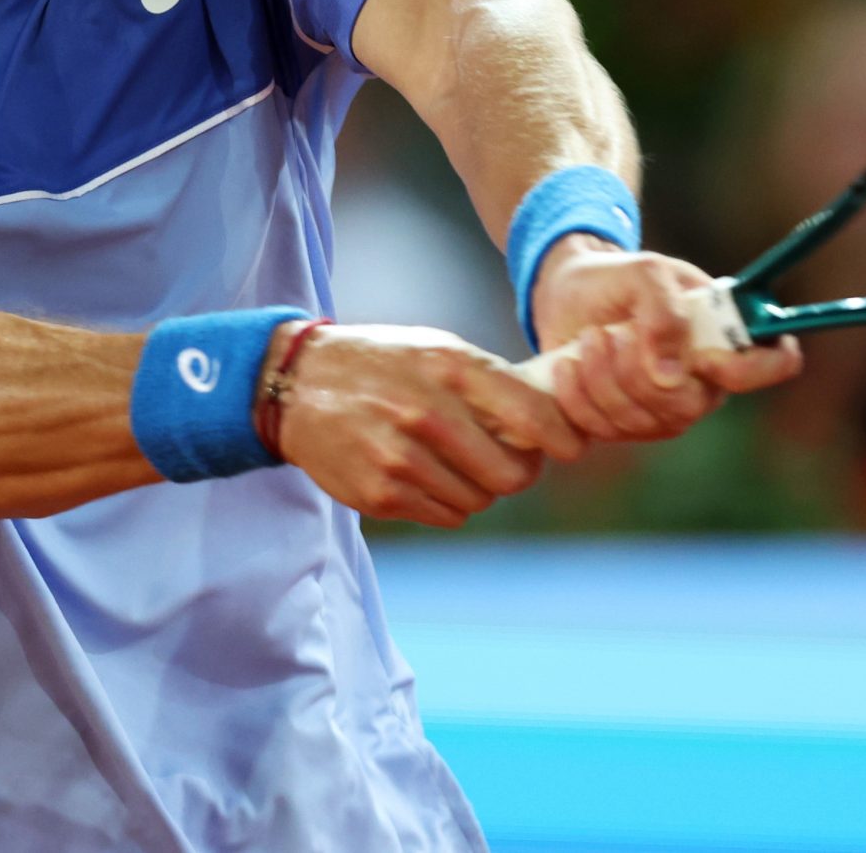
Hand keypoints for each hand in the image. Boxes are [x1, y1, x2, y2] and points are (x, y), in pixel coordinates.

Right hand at [272, 323, 584, 527]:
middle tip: (507, 459)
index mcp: (451, 368)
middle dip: (519, 471)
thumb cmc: (383, 363)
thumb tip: (555, 419)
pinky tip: (427, 473)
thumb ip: (492, 381)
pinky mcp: (380, 495)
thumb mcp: (438, 349)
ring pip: (479, 500)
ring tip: (456, 461)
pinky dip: (447, 501)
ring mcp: (401, 459)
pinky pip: (446, 515)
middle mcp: (427, 414)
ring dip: (479, 487)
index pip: (535, 416)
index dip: (562, 439)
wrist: (298, 384)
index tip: (567, 447)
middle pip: (512, 474)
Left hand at [528, 237, 803, 442]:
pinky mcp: (620, 428)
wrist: (568, 295)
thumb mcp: (644, 272)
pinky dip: (577, 398)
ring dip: (600, 378)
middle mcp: (702, 383)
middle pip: (687, 407)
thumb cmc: (617, 279)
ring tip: (587, 339)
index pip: (775, 363)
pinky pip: (603, 432)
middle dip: (636, 373)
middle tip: (607, 333)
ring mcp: (662, 412)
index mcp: (725, 338)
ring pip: (640, 421)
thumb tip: (671, 375)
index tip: (702, 356)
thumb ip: (665, 311)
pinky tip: (567, 366)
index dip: (746, 370)